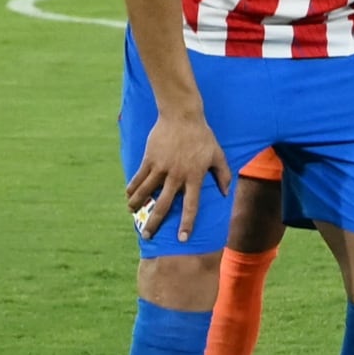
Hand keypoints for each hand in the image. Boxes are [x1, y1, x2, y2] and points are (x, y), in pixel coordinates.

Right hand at [124, 108, 231, 243]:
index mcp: (195, 177)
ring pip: (146, 192)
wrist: (182, 116)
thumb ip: (222, 174)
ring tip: (132, 213)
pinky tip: (128, 195)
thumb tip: (225, 192)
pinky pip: (139, 177)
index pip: (191, 205)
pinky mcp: (149, 159)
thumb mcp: (218, 155)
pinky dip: (132, 187)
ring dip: (138, 205)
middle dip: (155, 222)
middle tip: (148, 236)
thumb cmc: (203, 136)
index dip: (186, 223)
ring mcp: (161, 167)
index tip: (182, 238)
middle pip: (164, 205)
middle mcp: (177, 175)